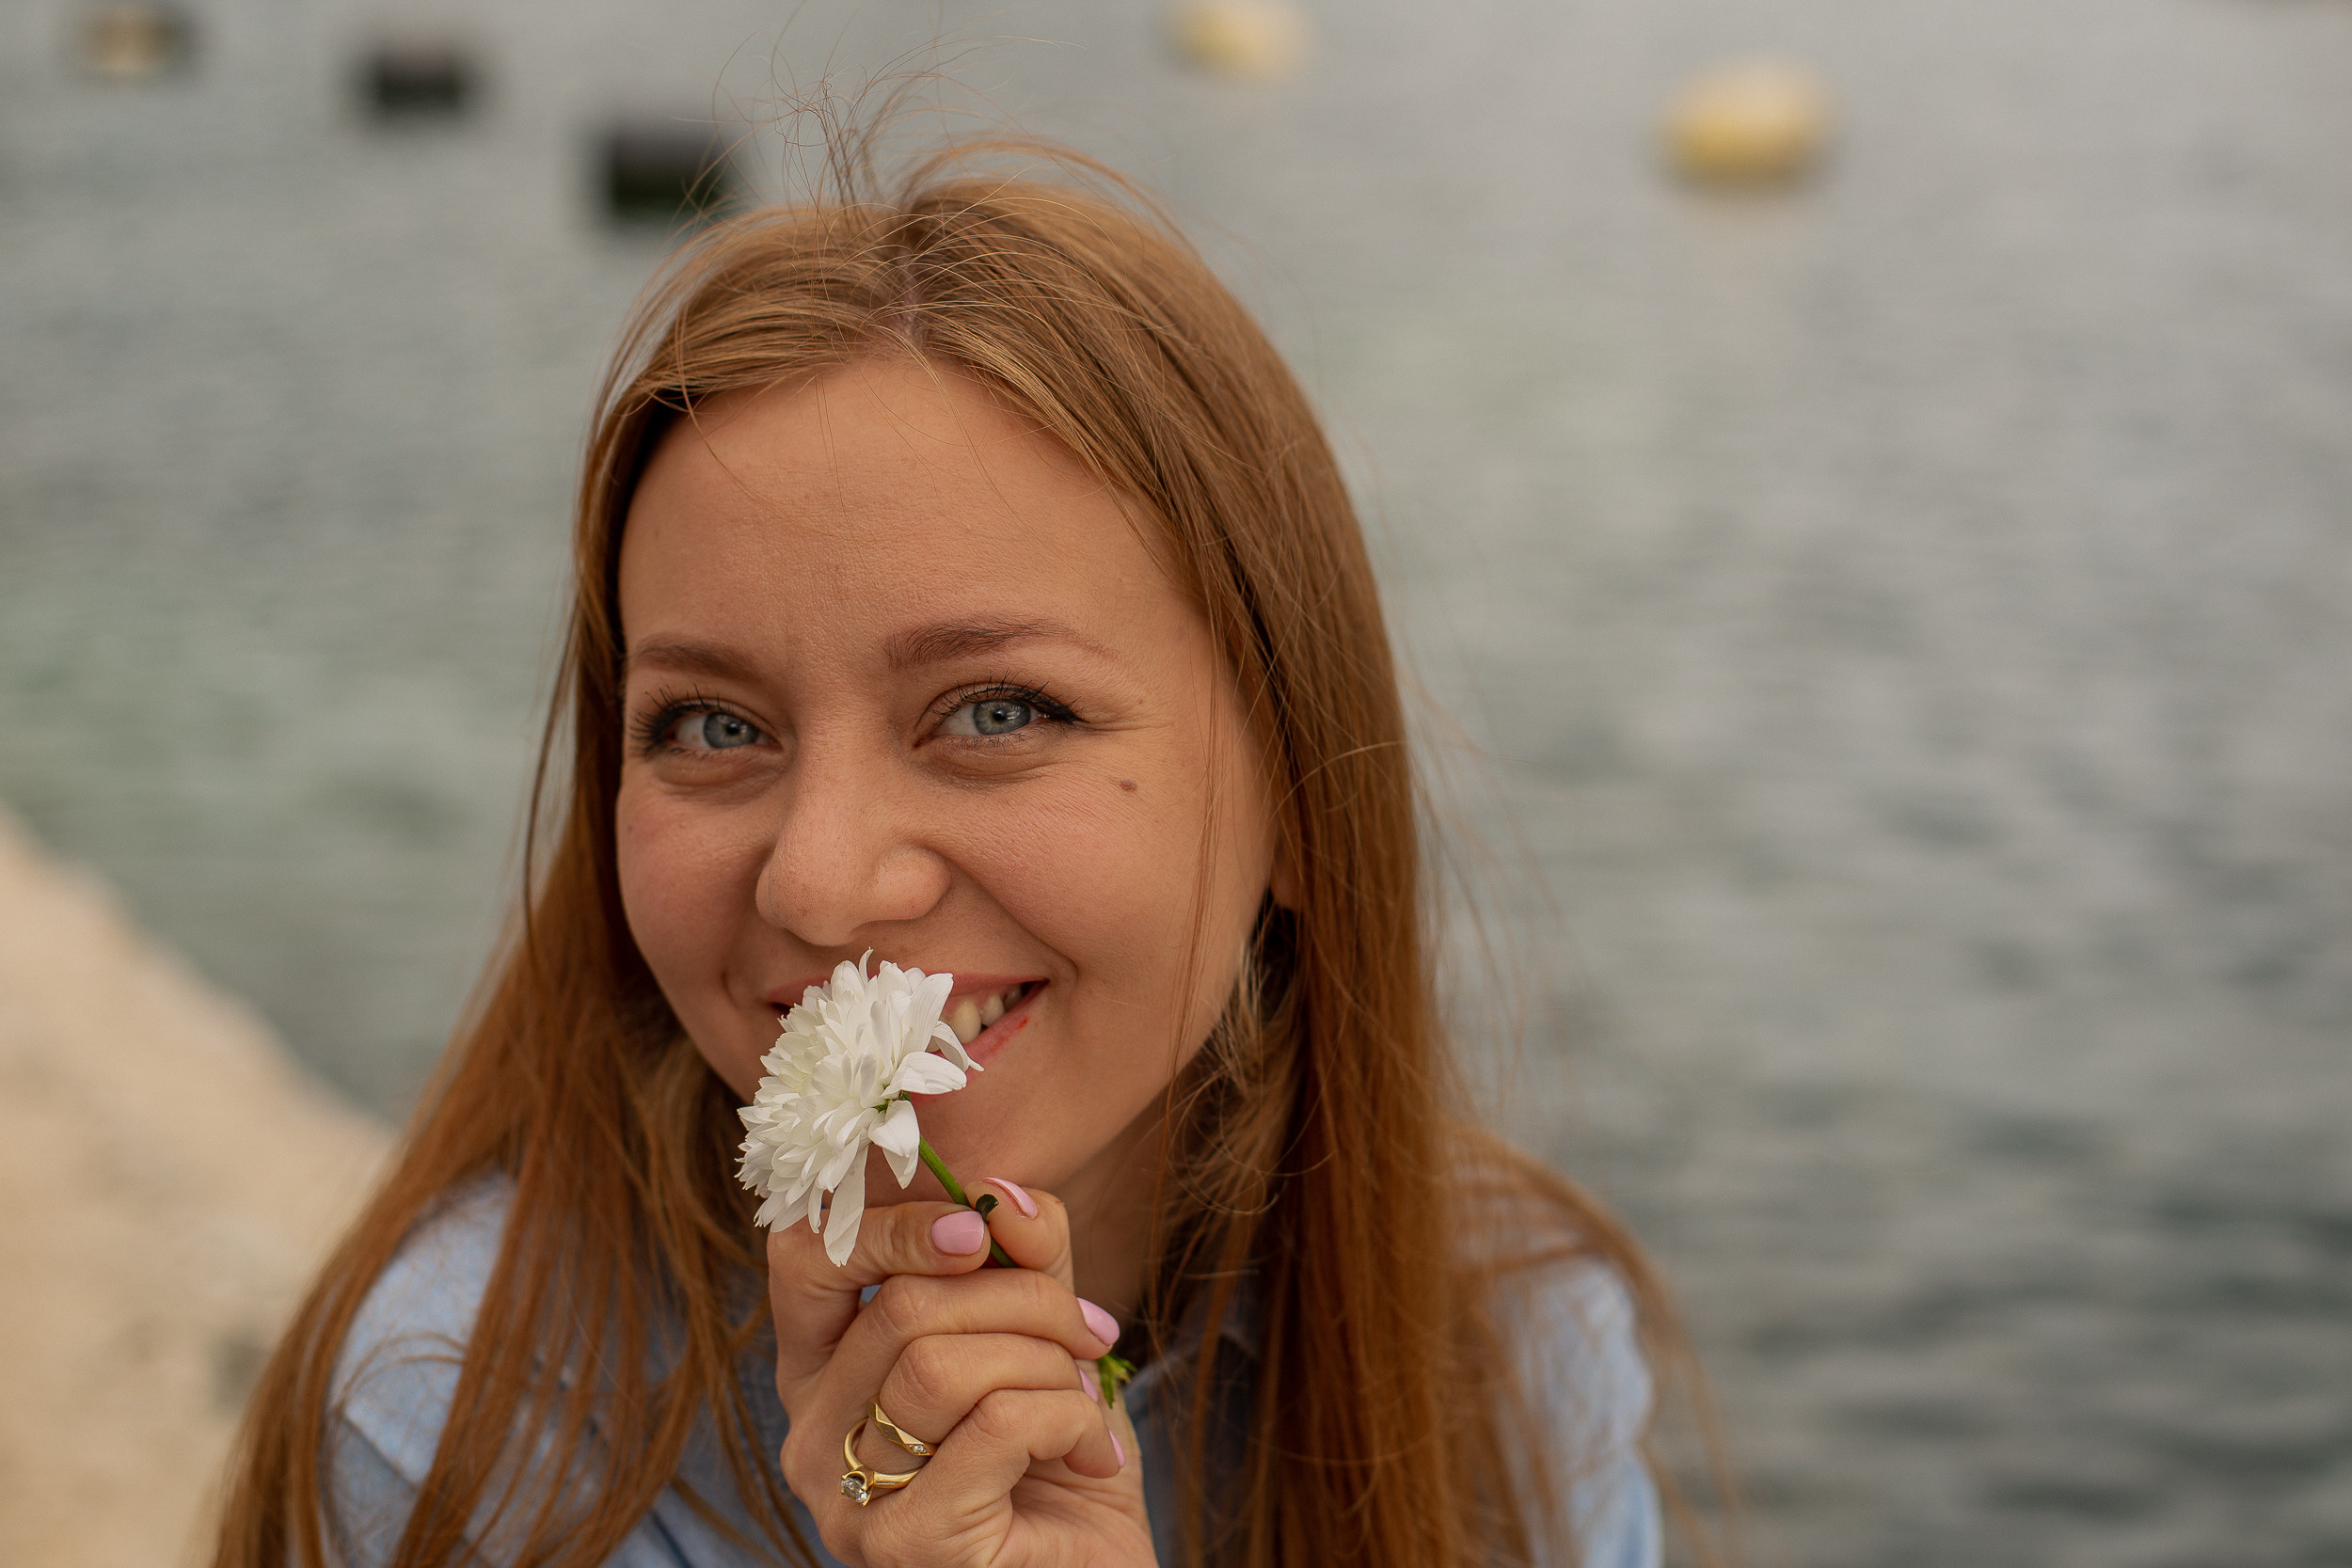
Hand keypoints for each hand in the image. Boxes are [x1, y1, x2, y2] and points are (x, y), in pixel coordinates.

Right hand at [768, 1181, 1153, 1566]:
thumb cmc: (1059, 1462)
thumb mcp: (1043, 1336)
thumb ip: (1022, 1258)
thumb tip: (1003, 1194)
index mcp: (825, 1370)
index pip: (802, 1257)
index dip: (892, 1223)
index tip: (978, 1230)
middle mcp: (813, 1435)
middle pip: (897, 1304)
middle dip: (1023, 1297)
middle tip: (1088, 1332)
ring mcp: (848, 1499)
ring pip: (938, 1363)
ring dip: (1046, 1361)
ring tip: (1085, 1399)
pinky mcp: (906, 1545)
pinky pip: (994, 1425)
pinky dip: (1068, 1419)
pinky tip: (1090, 1456)